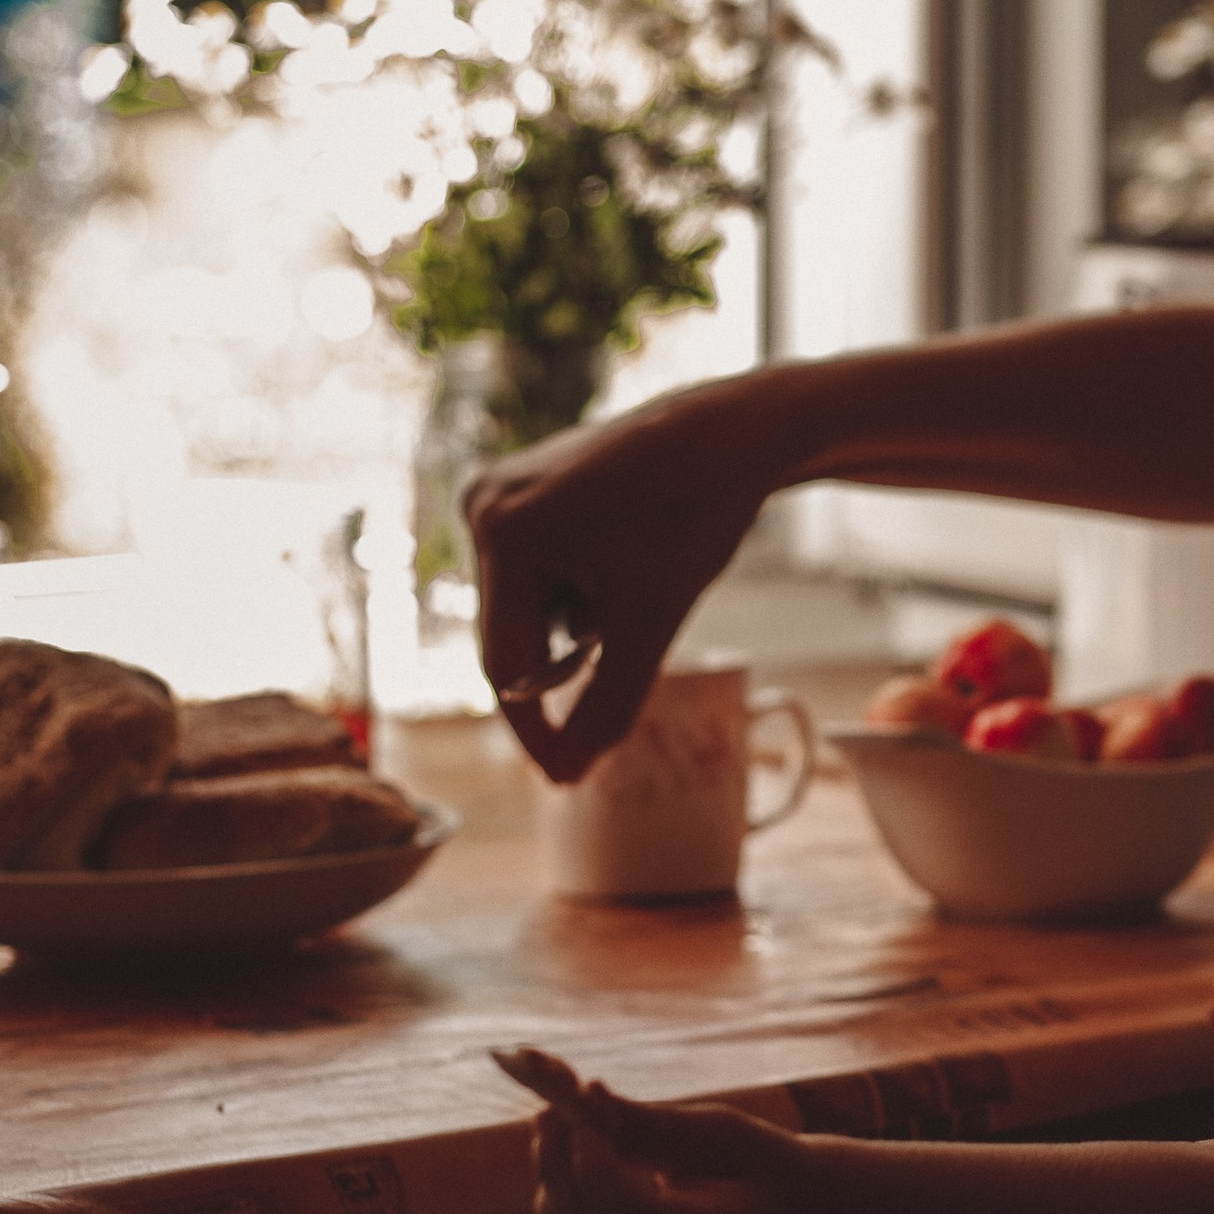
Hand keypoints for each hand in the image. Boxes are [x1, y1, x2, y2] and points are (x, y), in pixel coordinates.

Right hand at [469, 385, 776, 782]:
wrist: (731, 434)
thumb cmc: (696, 516)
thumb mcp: (651, 626)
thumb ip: (607, 707)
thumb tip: (567, 777)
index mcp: (503, 532)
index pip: (505, 668)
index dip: (540, 731)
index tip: (564, 779)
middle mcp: (482, 503)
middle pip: (514, 636)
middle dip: (573, 660)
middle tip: (633, 647)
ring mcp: (496, 490)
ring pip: (529, 608)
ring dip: (580, 623)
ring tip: (641, 577)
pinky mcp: (520, 487)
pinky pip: (537, 572)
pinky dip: (580, 589)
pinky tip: (624, 554)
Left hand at [530, 1082, 806, 1213]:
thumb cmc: (762, 1167)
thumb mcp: (726, 1132)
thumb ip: (657, 1122)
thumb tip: (586, 1098)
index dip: (596, 1166)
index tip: (578, 1112)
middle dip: (561, 1169)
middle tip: (548, 1113)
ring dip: (554, 1192)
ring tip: (559, 1138)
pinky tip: (568, 1178)